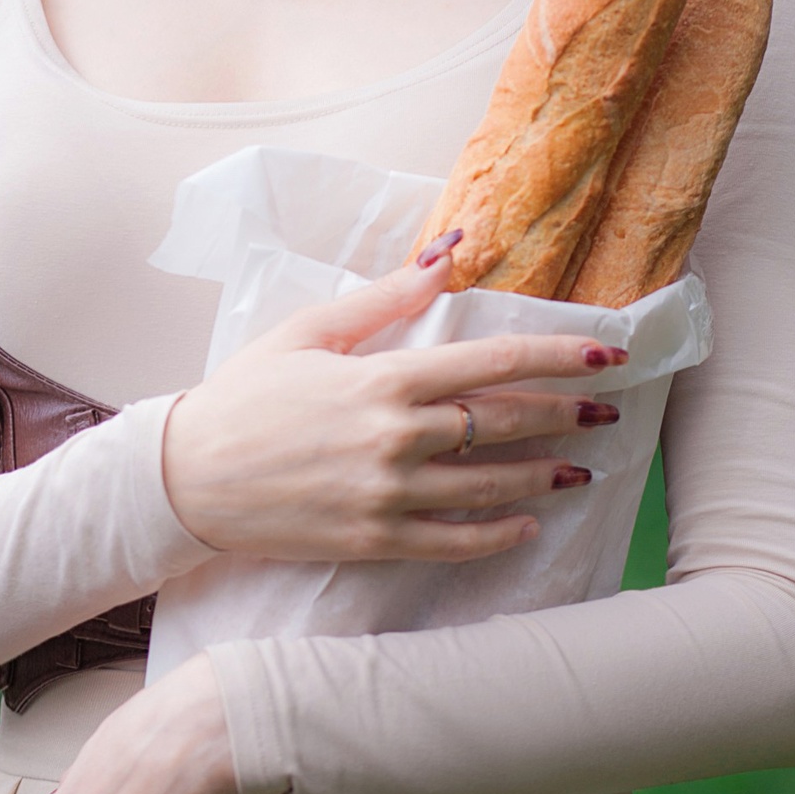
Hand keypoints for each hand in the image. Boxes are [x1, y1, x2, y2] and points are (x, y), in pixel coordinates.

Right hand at [162, 235, 627, 563]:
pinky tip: (527, 523)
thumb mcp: (310, 330)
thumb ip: (387, 296)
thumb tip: (449, 252)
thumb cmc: (245, 394)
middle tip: (608, 409)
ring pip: (490, 485)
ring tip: (582, 468)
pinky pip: (455, 541)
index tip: (606, 351)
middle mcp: (396, 437)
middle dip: (565, 413)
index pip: (493, 362)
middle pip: (504, 423)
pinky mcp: (373, 540)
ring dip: (545, 475)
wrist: (186, 477)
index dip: (557, 355)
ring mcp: (387, 495)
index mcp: (384, 378)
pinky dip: (499, 533)